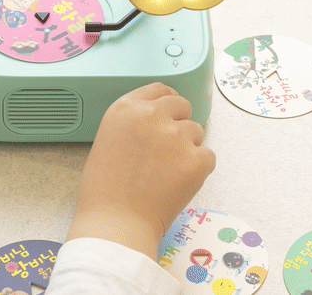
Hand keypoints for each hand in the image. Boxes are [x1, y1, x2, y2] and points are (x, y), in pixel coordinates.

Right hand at [64, 82, 214, 259]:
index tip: (170, 113)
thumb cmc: (104, 190)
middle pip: (183, 105)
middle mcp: (153, 115)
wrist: (115, 223)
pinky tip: (178, 184)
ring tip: (167, 173)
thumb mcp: (109, 139)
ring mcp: (176, 136)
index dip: (167, 102)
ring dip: (188, 147)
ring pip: (197, 131)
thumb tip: (159, 123)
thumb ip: (133, 124)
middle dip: (180, 123)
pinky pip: (208, 156)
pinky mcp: (196, 159)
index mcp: (127, 108)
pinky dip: (198, 169)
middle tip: (169, 149)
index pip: (160, 89)